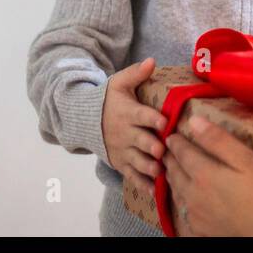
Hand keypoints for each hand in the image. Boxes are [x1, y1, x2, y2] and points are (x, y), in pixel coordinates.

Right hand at [100, 58, 168, 197]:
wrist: (87, 121)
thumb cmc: (110, 100)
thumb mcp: (119, 83)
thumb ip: (136, 73)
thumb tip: (152, 61)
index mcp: (129, 113)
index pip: (142, 116)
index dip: (154, 119)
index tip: (165, 121)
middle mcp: (126, 134)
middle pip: (141, 141)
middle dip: (153, 147)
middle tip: (165, 150)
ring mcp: (123, 151)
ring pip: (138, 161)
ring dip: (150, 167)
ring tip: (161, 172)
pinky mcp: (121, 163)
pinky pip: (132, 176)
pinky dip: (143, 184)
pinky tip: (155, 191)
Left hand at [163, 115, 252, 236]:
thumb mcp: (248, 161)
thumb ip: (219, 141)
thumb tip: (193, 121)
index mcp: (203, 174)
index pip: (182, 152)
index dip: (176, 142)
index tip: (171, 134)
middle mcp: (193, 194)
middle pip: (174, 172)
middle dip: (170, 159)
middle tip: (167, 150)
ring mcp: (195, 215)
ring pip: (176, 191)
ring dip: (172, 177)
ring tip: (173, 169)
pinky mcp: (201, 230)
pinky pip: (183, 209)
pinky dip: (180, 197)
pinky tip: (186, 198)